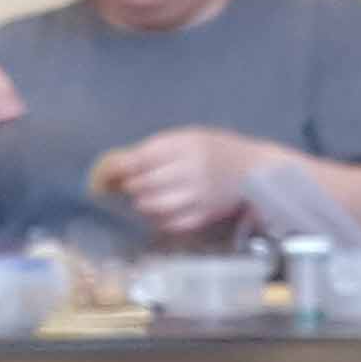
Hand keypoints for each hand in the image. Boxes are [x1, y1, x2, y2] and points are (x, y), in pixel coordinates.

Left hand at [101, 125, 281, 240]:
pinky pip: (169, 223)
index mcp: (184, 144)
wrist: (255, 170)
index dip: (116, 170)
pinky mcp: (203, 215)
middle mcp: (190, 169)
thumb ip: (157, 151)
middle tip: (128, 187)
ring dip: (142, 204)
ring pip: (152, 206)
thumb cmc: (218, 150)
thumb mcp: (190, 137)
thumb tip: (117, 167)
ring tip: (145, 198)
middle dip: (129, 187)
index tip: (105, 175)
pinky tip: (160, 212)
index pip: (138, 160)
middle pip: (142, 185)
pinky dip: (158, 219)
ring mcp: (197, 195)